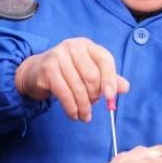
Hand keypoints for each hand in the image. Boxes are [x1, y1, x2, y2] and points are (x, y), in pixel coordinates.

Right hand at [14, 38, 129, 121]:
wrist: (35, 72)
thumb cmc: (66, 73)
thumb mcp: (87, 73)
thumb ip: (107, 79)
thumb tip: (125, 87)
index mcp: (87, 45)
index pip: (104, 60)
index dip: (110, 79)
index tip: (110, 97)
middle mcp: (72, 47)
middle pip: (92, 76)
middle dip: (94, 97)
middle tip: (92, 108)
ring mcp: (58, 56)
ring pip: (78, 87)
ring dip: (83, 107)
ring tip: (84, 117)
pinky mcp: (48, 70)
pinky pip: (65, 94)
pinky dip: (71, 108)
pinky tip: (74, 115)